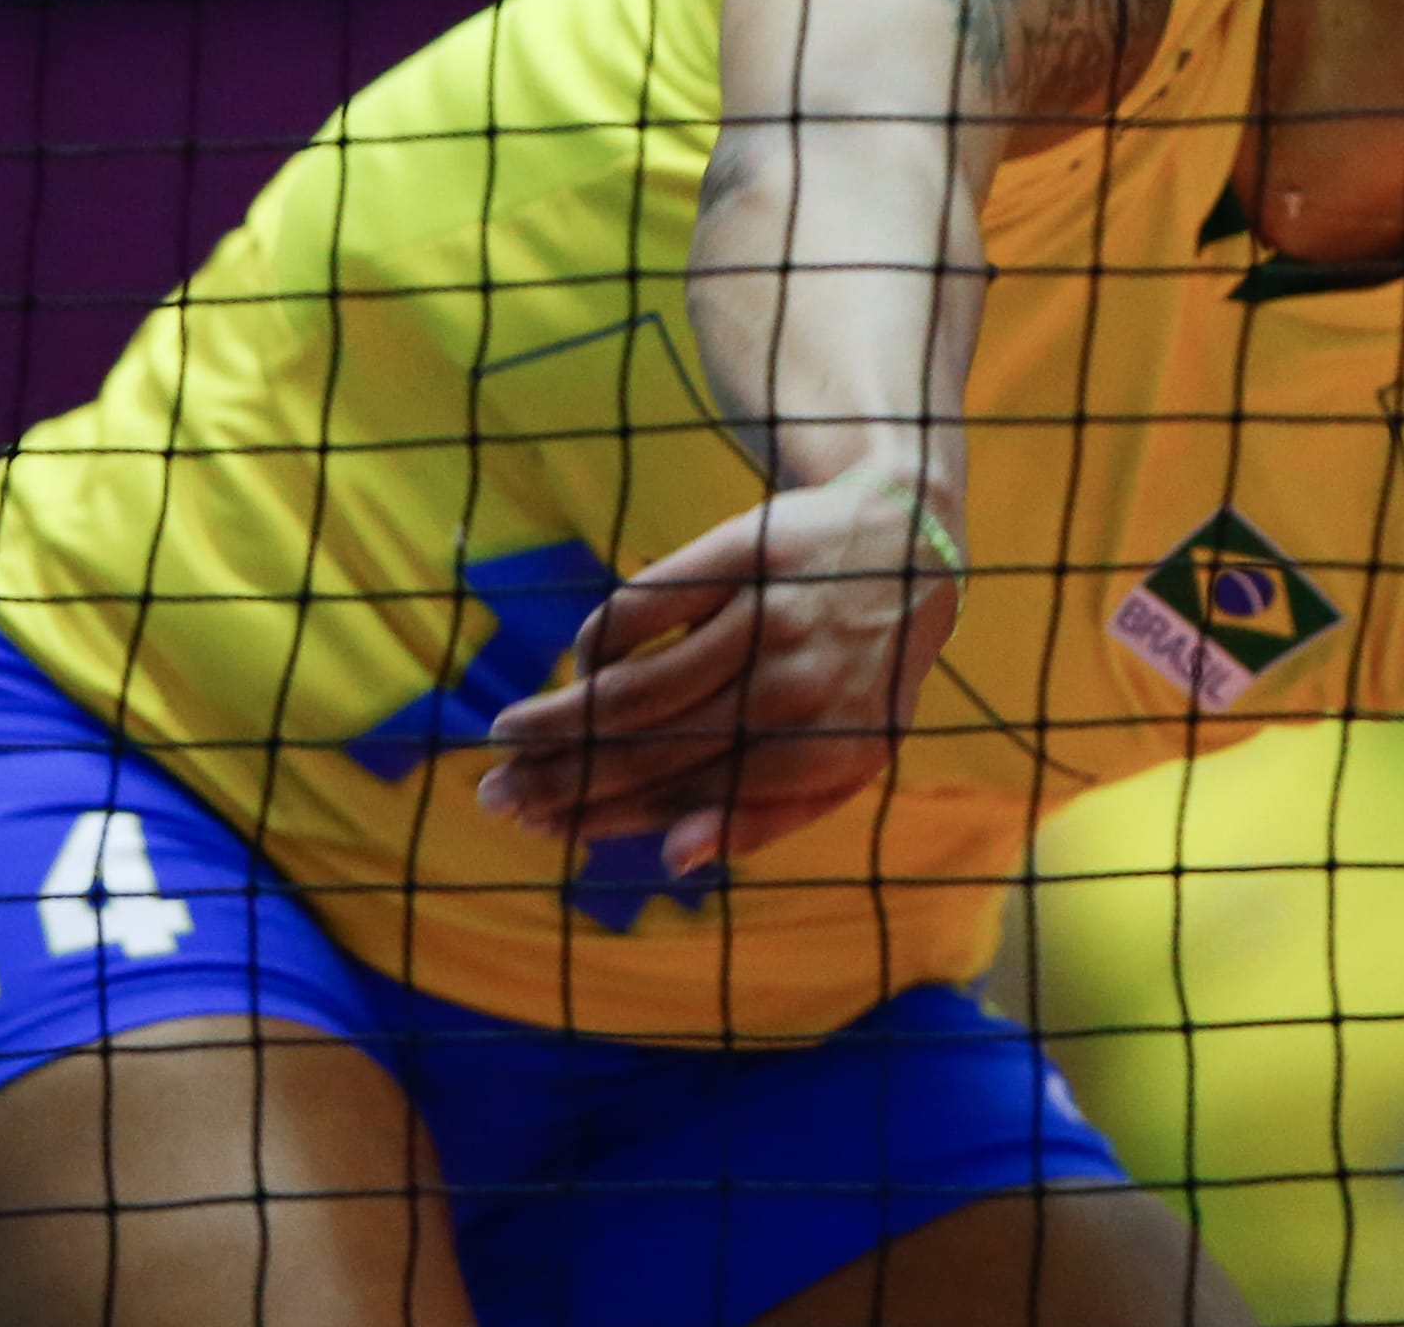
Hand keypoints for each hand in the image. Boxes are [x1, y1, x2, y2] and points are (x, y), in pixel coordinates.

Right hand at [477, 468, 961, 874]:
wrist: (907, 544)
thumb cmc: (861, 673)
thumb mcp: (844, 758)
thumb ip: (766, 816)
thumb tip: (676, 860)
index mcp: (827, 754)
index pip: (693, 797)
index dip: (609, 815)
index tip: (544, 827)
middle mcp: (798, 689)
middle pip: (653, 747)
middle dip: (564, 776)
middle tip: (496, 792)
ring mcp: (768, 618)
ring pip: (639, 687)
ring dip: (562, 717)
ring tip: (508, 734)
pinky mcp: (740, 555)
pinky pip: (643, 608)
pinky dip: (601, 641)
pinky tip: (581, 665)